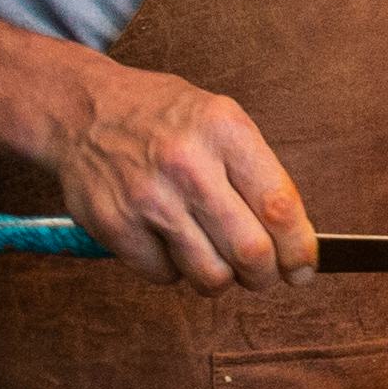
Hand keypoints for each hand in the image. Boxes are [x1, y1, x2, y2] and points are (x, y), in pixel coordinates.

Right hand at [36, 54, 315, 287]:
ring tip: (215, 258)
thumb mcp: (220, 119)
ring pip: (209, 274)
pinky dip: (174, 271)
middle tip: (264, 275)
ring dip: (221, 278)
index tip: (304, 267)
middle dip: (265, 276)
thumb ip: (257, 173)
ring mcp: (148, 197)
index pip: (279, 205)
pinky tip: (169, 242)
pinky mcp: (114, 225)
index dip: (299, 249)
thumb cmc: (161, 117)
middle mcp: (187, 163)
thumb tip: (295, 240)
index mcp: (224, 130)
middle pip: (250, 250)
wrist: (82, 110)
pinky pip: (164, 276)